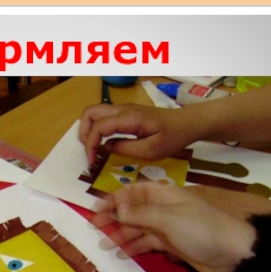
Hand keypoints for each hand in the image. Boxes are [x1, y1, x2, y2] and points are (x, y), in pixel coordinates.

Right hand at [79, 103, 200, 165]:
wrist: (186, 123)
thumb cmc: (173, 137)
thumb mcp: (151, 150)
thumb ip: (126, 149)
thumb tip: (107, 147)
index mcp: (129, 118)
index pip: (98, 127)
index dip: (90, 145)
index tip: (92, 162)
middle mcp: (123, 109)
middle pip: (90, 112)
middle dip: (84, 133)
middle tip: (89, 152)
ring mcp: (124, 109)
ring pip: (95, 112)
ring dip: (89, 130)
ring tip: (94, 149)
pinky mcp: (126, 113)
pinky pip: (104, 117)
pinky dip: (97, 128)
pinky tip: (103, 143)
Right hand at [92, 182, 255, 271]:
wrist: (233, 254)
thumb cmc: (203, 230)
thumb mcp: (170, 219)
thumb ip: (142, 214)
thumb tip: (117, 208)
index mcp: (165, 195)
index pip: (133, 192)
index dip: (114, 199)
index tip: (96, 209)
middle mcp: (164, 209)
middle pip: (133, 210)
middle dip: (114, 218)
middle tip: (94, 228)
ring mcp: (168, 227)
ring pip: (138, 228)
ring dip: (121, 234)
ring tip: (104, 244)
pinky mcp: (172, 244)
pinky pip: (147, 243)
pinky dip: (134, 247)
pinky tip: (122, 253)